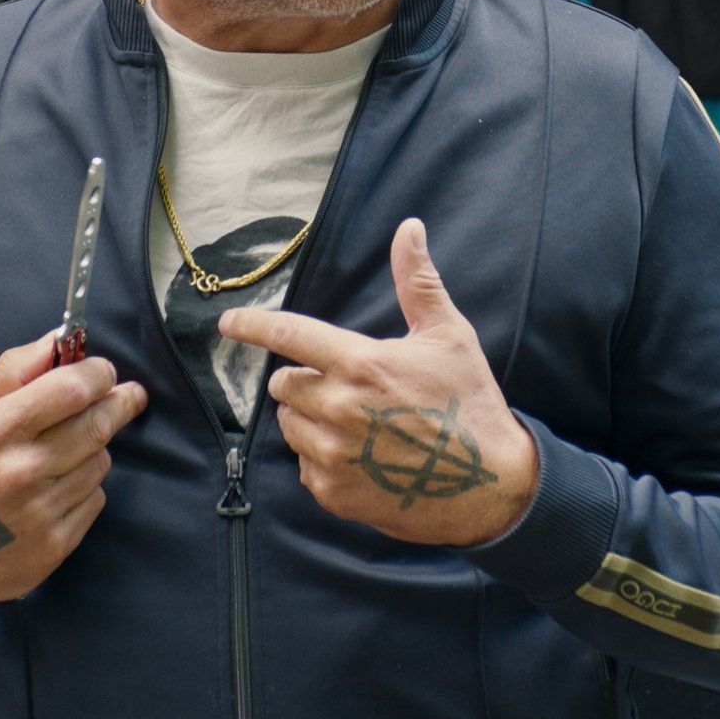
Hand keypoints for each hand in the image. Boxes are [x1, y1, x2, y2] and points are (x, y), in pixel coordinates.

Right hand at [0, 332, 147, 605]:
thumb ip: (16, 370)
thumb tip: (61, 336)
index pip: (74, 389)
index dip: (99, 373)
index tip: (104, 371)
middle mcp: (22, 471)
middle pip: (99, 424)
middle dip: (119, 403)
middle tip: (128, 396)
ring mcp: (42, 512)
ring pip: (100, 462)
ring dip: (94, 450)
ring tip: (65, 452)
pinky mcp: (56, 545)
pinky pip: (95, 499)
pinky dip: (85, 488)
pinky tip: (56, 490)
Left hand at [219, 219, 537, 546]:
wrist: (492, 484)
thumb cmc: (470, 403)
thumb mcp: (449, 336)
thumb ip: (417, 282)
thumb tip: (409, 228)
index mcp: (361, 364)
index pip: (288, 335)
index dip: (252, 325)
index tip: (227, 323)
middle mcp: (339, 408)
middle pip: (283, 384)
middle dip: (306, 381)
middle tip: (350, 389)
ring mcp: (333, 453)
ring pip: (289, 425)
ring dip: (310, 420)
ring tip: (359, 425)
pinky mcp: (334, 491)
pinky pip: (304, 466)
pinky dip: (323, 459)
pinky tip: (362, 458)